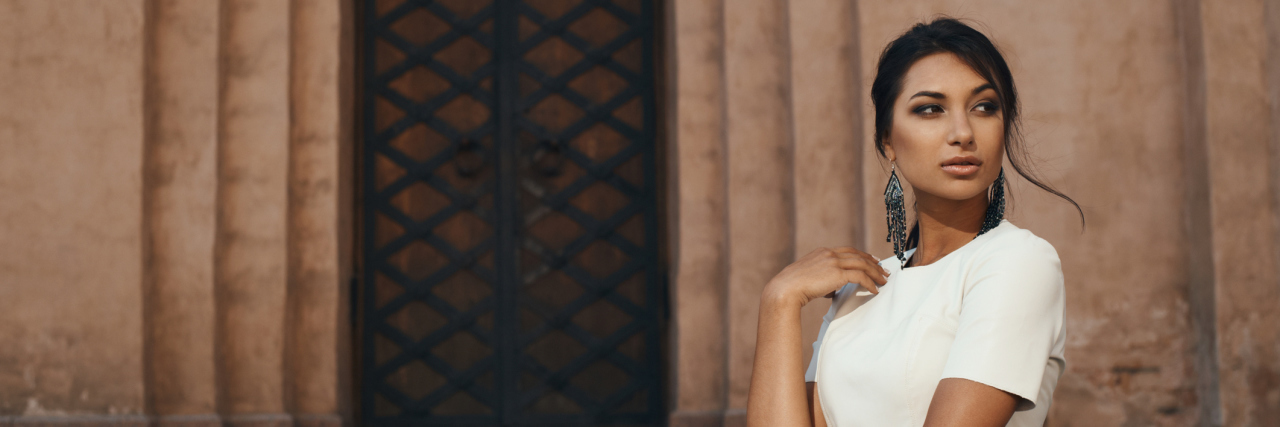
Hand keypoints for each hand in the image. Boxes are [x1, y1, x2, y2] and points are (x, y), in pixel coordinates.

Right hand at [761, 247, 889, 306]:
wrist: (786, 288)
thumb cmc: (793, 286)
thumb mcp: (808, 277)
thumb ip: (823, 279)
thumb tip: (833, 289)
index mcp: (823, 252)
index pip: (849, 250)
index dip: (863, 255)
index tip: (872, 260)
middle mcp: (830, 254)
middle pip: (858, 256)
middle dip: (873, 263)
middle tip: (884, 271)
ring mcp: (834, 262)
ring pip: (862, 265)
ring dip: (875, 273)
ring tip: (883, 281)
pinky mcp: (837, 274)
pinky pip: (860, 277)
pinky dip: (870, 283)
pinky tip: (874, 290)